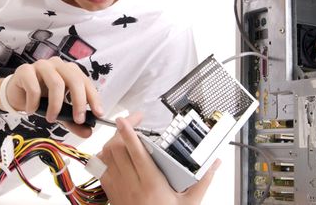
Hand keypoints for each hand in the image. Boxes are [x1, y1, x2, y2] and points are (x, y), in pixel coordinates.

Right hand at [2, 56, 103, 136]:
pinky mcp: (25, 70)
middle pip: (74, 80)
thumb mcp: (60, 111)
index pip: (85, 82)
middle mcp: (58, 65)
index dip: (93, 98)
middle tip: (78, 120)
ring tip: (51, 119)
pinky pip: (34, 87)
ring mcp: (41, 65)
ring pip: (56, 83)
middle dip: (78, 102)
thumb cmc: (41, 98)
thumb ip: (73, 121)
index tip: (98, 114)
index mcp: (69, 71)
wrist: (16, 94)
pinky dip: (34, 103)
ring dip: (56, 105)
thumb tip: (88, 132)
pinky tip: (32, 110)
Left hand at [98, 112, 219, 204]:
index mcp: (152, 184)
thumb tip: (214, 163)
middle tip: (133, 122)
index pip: (136, 152)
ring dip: (113, 141)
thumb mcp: (190, 202)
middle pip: (117, 149)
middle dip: (122, 132)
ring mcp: (118, 188)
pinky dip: (105, 155)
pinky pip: (101, 168)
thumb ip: (202, 180)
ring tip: (124, 135)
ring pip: (107, 156)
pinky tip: (115, 152)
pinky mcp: (110, 192)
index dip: (129, 133)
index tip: (125, 119)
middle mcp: (131, 184)